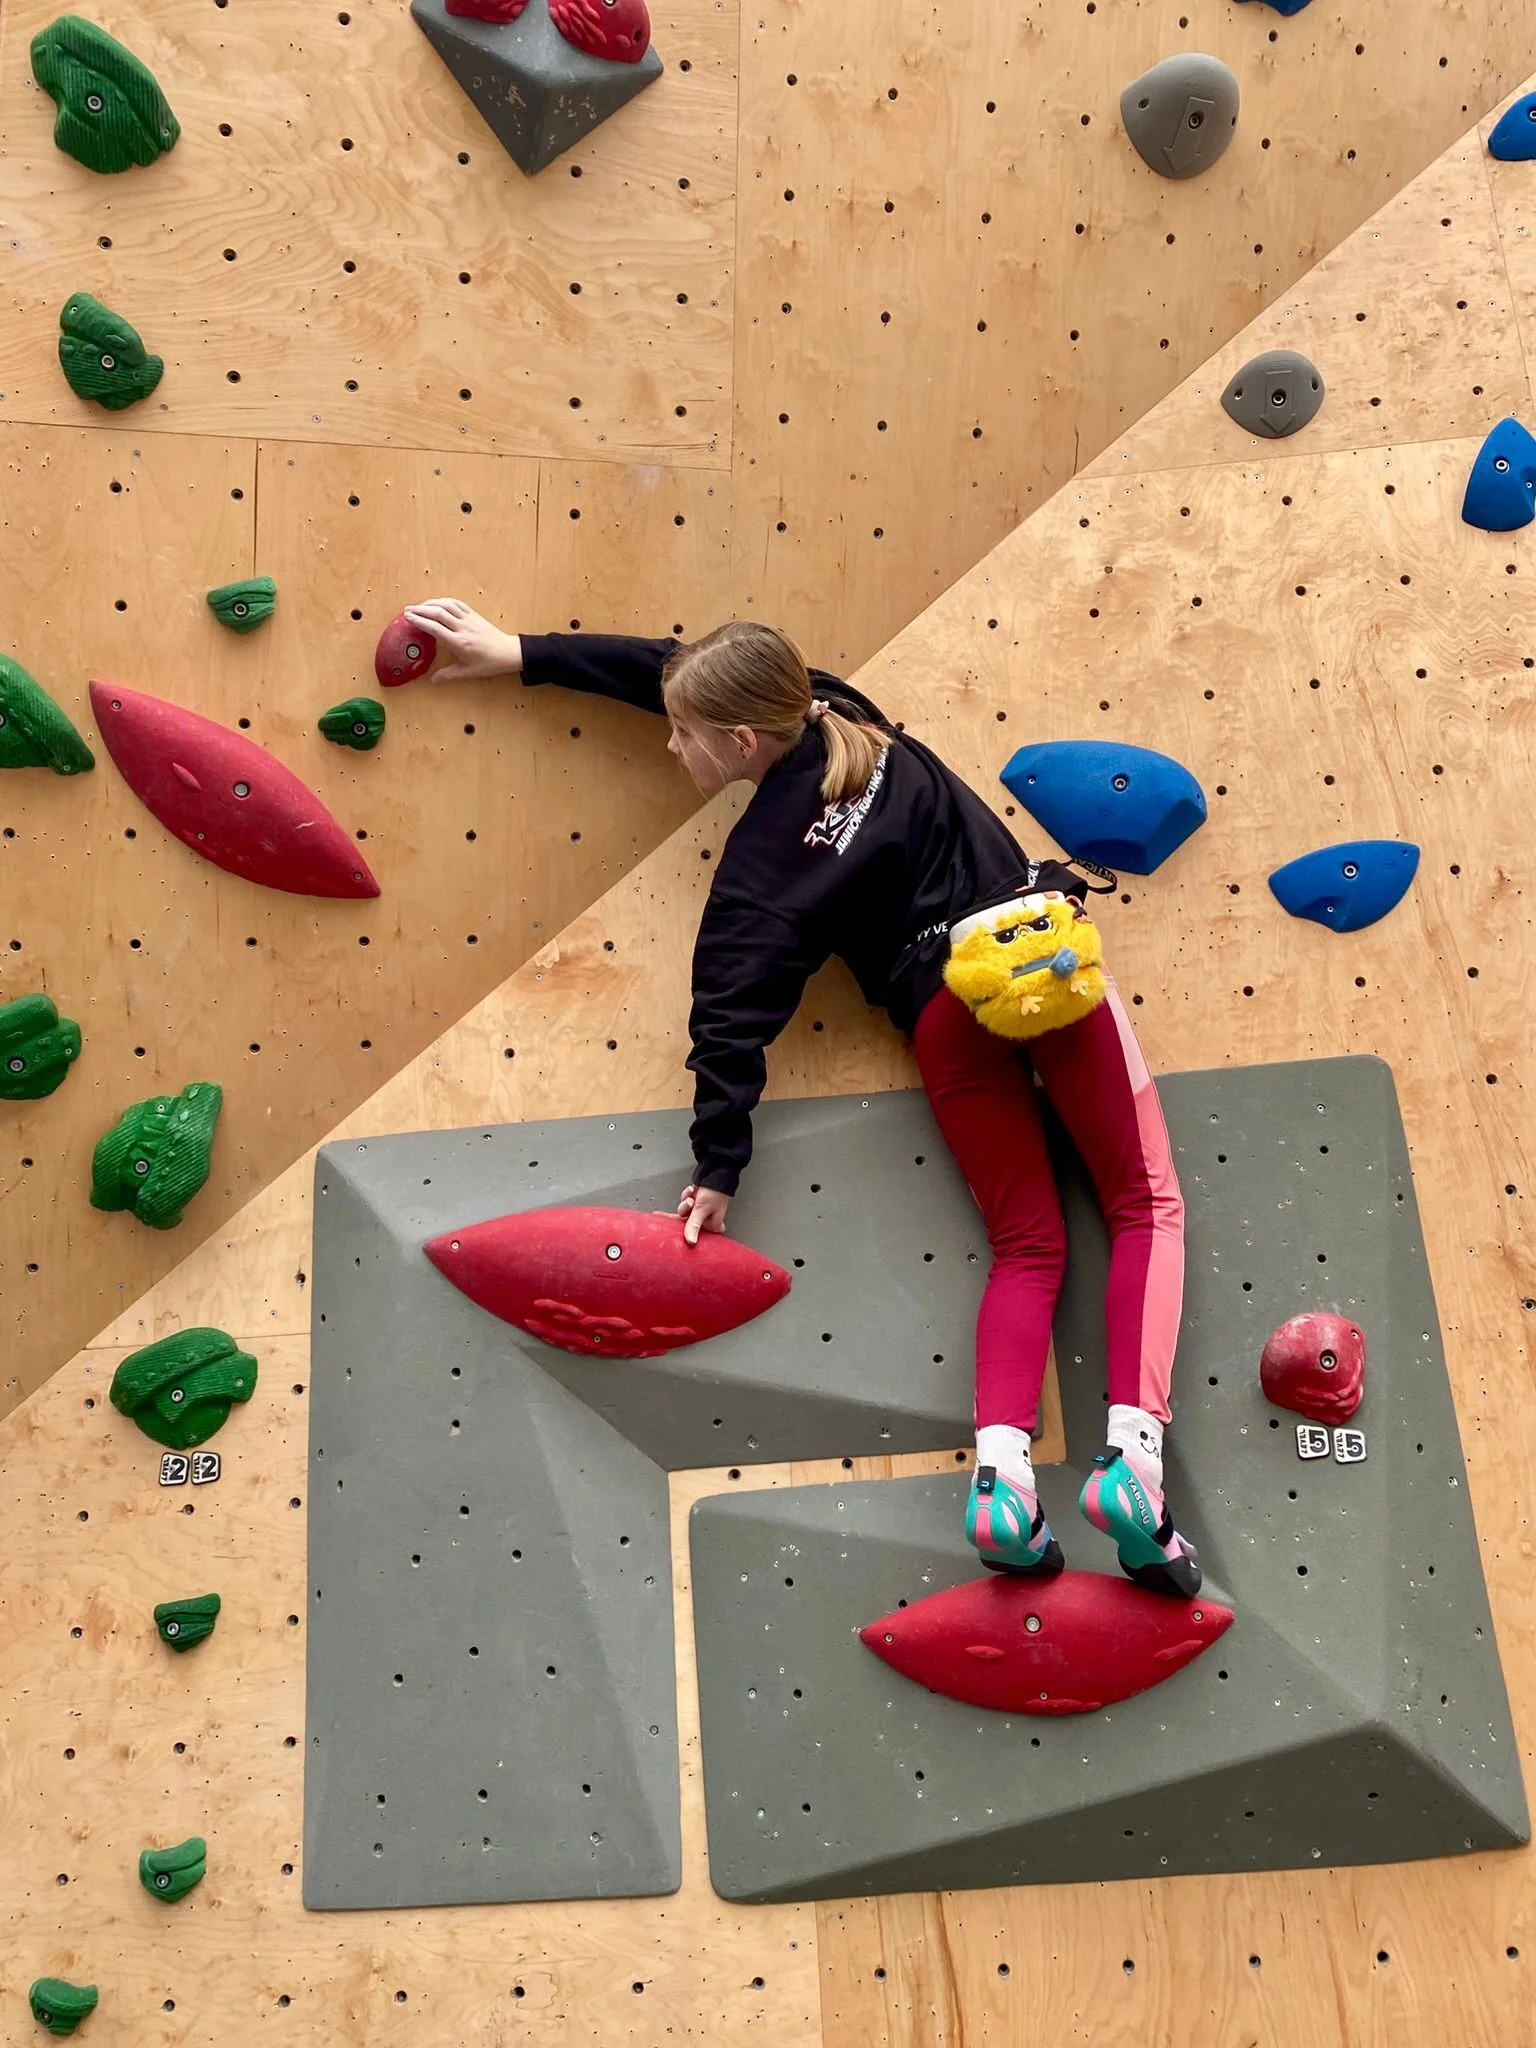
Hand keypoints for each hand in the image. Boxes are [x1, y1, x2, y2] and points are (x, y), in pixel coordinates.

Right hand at [402, 598, 521, 681]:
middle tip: (407, 610)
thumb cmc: (489, 663)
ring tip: (419, 606)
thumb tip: (432, 680)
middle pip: (438, 613)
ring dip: (431, 603)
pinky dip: (445, 601)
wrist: (508, 653)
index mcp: (459, 642)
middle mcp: (462, 627)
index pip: (434, 627)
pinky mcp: (474, 615)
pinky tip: (437, 603)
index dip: (419, 621)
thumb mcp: (467, 672)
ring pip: (447, 605)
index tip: (407, 618)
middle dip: (420, 609)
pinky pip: (457, 603)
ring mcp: (469, 619)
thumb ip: (448, 675)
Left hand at [678, 1184, 730, 1245]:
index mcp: (712, 1226)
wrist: (717, 1172)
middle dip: (686, 1210)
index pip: (695, 1233)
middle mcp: (708, 1220)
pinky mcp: (698, 1201)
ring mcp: (702, 1210)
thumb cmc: (715, 1192)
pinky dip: (688, 1195)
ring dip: (686, 1201)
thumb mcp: (701, 1210)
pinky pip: (687, 1201)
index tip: (679, 1224)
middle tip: (690, 1204)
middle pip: (687, 1221)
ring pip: (686, 1210)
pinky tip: (693, 1190)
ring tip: (692, 1196)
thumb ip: (694, 1226)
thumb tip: (691, 1241)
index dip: (686, 1228)